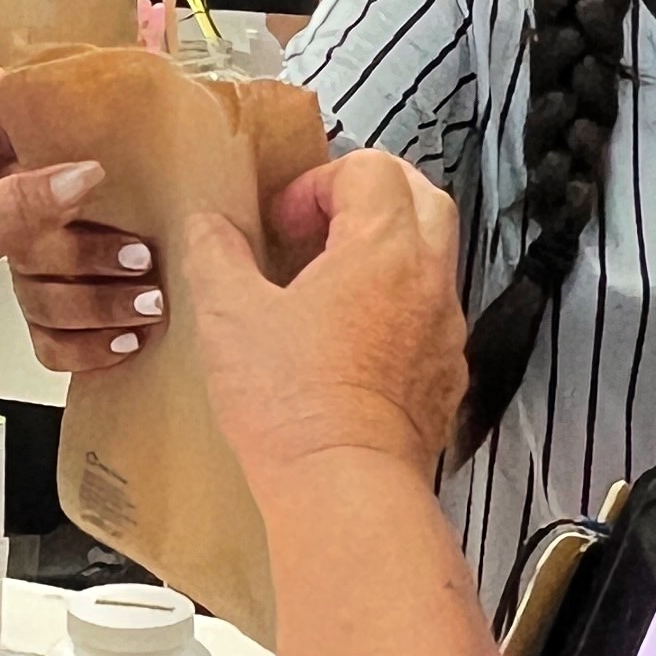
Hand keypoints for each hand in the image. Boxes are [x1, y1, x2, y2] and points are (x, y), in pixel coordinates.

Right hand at [184, 148, 465, 491]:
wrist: (345, 486)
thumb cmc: (293, 405)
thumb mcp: (228, 316)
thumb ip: (216, 254)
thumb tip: (210, 226)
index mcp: (381, 248)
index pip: (370, 169)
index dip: (318, 183)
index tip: (283, 223)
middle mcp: (427, 280)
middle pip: (421, 197)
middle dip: (369, 199)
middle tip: (318, 231)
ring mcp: (445, 331)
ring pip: (432, 259)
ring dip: (385, 255)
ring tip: (327, 290)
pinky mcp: (445, 377)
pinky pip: (430, 318)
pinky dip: (397, 310)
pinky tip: (349, 346)